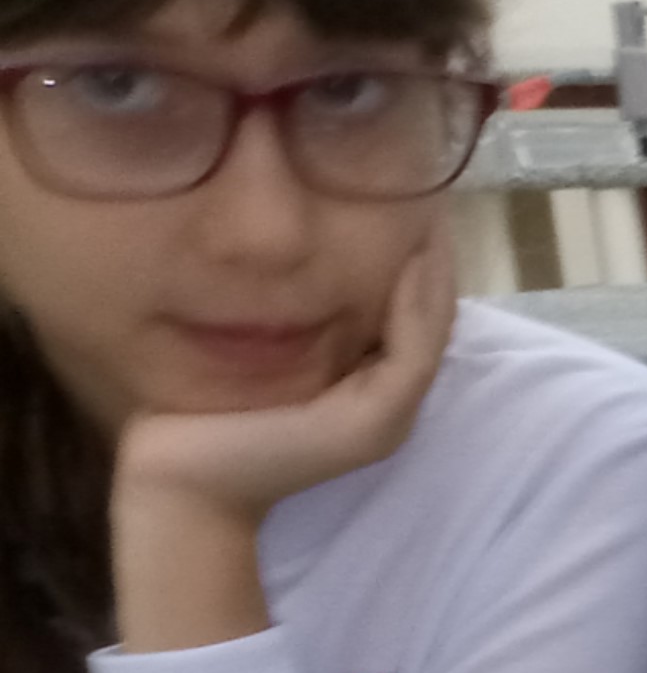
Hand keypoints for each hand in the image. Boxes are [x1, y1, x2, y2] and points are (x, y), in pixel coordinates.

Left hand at [111, 229, 459, 654]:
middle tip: (431, 195)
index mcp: (363, 388)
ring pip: (432, 330)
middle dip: (435, 258)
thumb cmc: (202, 418)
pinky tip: (413, 255)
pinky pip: (412, 349)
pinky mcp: (375, 419)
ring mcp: (387, 415)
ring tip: (433, 216)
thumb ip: (281, 320)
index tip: (410, 202)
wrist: (183, 478)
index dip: (416, 262)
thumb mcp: (250, 354)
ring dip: (437, 272)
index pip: (407, 317)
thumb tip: (288, 256)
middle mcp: (388, 404)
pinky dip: (417, 301)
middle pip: (430, 319)